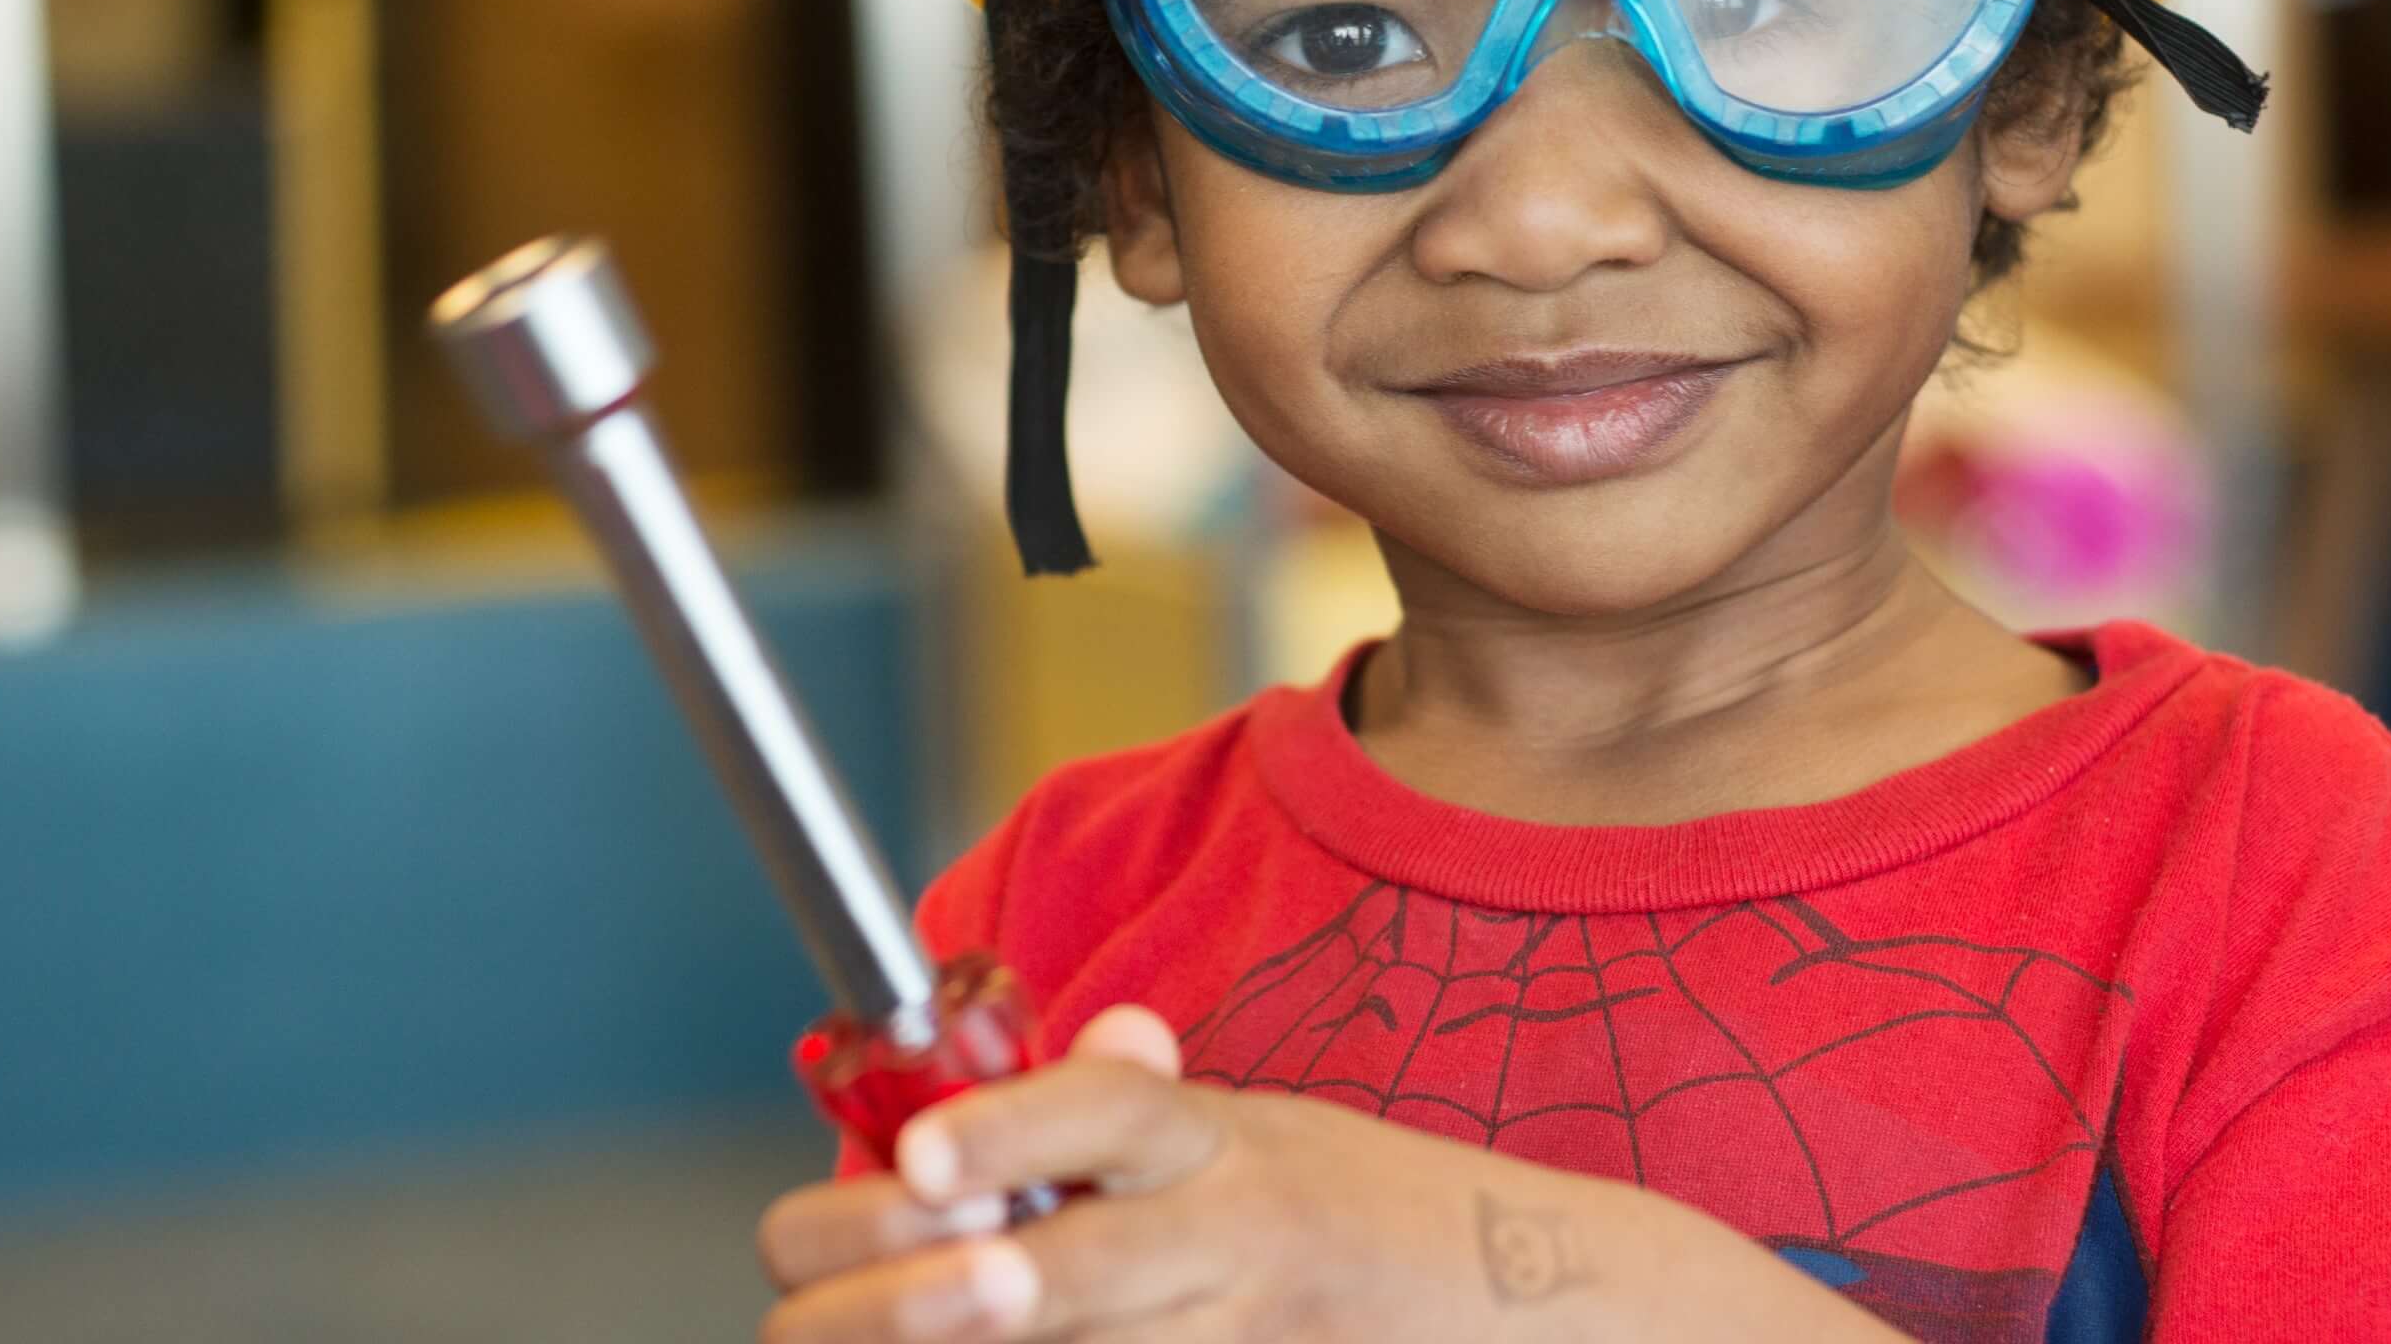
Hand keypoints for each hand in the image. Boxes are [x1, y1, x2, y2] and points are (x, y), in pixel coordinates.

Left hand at [755, 1006, 1890, 1341]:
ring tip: (890, 1329)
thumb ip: (1134, 1116)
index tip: (918, 1174)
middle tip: (826, 1310)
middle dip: (897, 1302)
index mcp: (1213, 1139)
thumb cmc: (1379, 1219)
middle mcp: (1228, 1237)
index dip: (993, 1146)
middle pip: (1026, 1282)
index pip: (1090, 1112)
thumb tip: (1026, 1073)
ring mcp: (1244, 1340)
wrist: (1564, 1308)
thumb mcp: (1269, 1132)